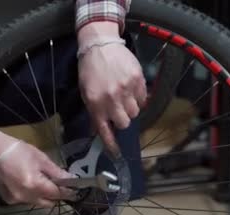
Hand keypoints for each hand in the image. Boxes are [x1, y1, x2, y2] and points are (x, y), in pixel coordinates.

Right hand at [0, 123, 73, 206]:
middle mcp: (26, 197)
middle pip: (49, 202)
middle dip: (55, 195)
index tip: (75, 189)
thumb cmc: (17, 150)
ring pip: (38, 202)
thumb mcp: (40, 158)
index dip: (68, 192)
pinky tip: (26, 182)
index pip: (58, 194)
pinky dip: (31, 194)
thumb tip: (71, 180)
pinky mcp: (9, 200)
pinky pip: (27, 201)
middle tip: (58, 183)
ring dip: (43, 195)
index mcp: (35, 185)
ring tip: (40, 180)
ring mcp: (17, 200)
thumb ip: (57, 172)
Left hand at [78, 22, 146, 155]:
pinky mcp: (137, 81)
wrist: (100, 46)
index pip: (105, 131)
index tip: (117, 154)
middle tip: (120, 111)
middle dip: (123, 120)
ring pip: (135, 112)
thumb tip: (98, 130)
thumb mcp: (86, 93)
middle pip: (125, 124)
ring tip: (125, 96)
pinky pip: (143, 98)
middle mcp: (111, 100)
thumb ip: (94, 112)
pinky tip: (131, 88)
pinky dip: (139, 97)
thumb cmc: (90, 70)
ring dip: (131, 108)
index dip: (112, 145)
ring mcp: (126, 90)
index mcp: (96, 105)